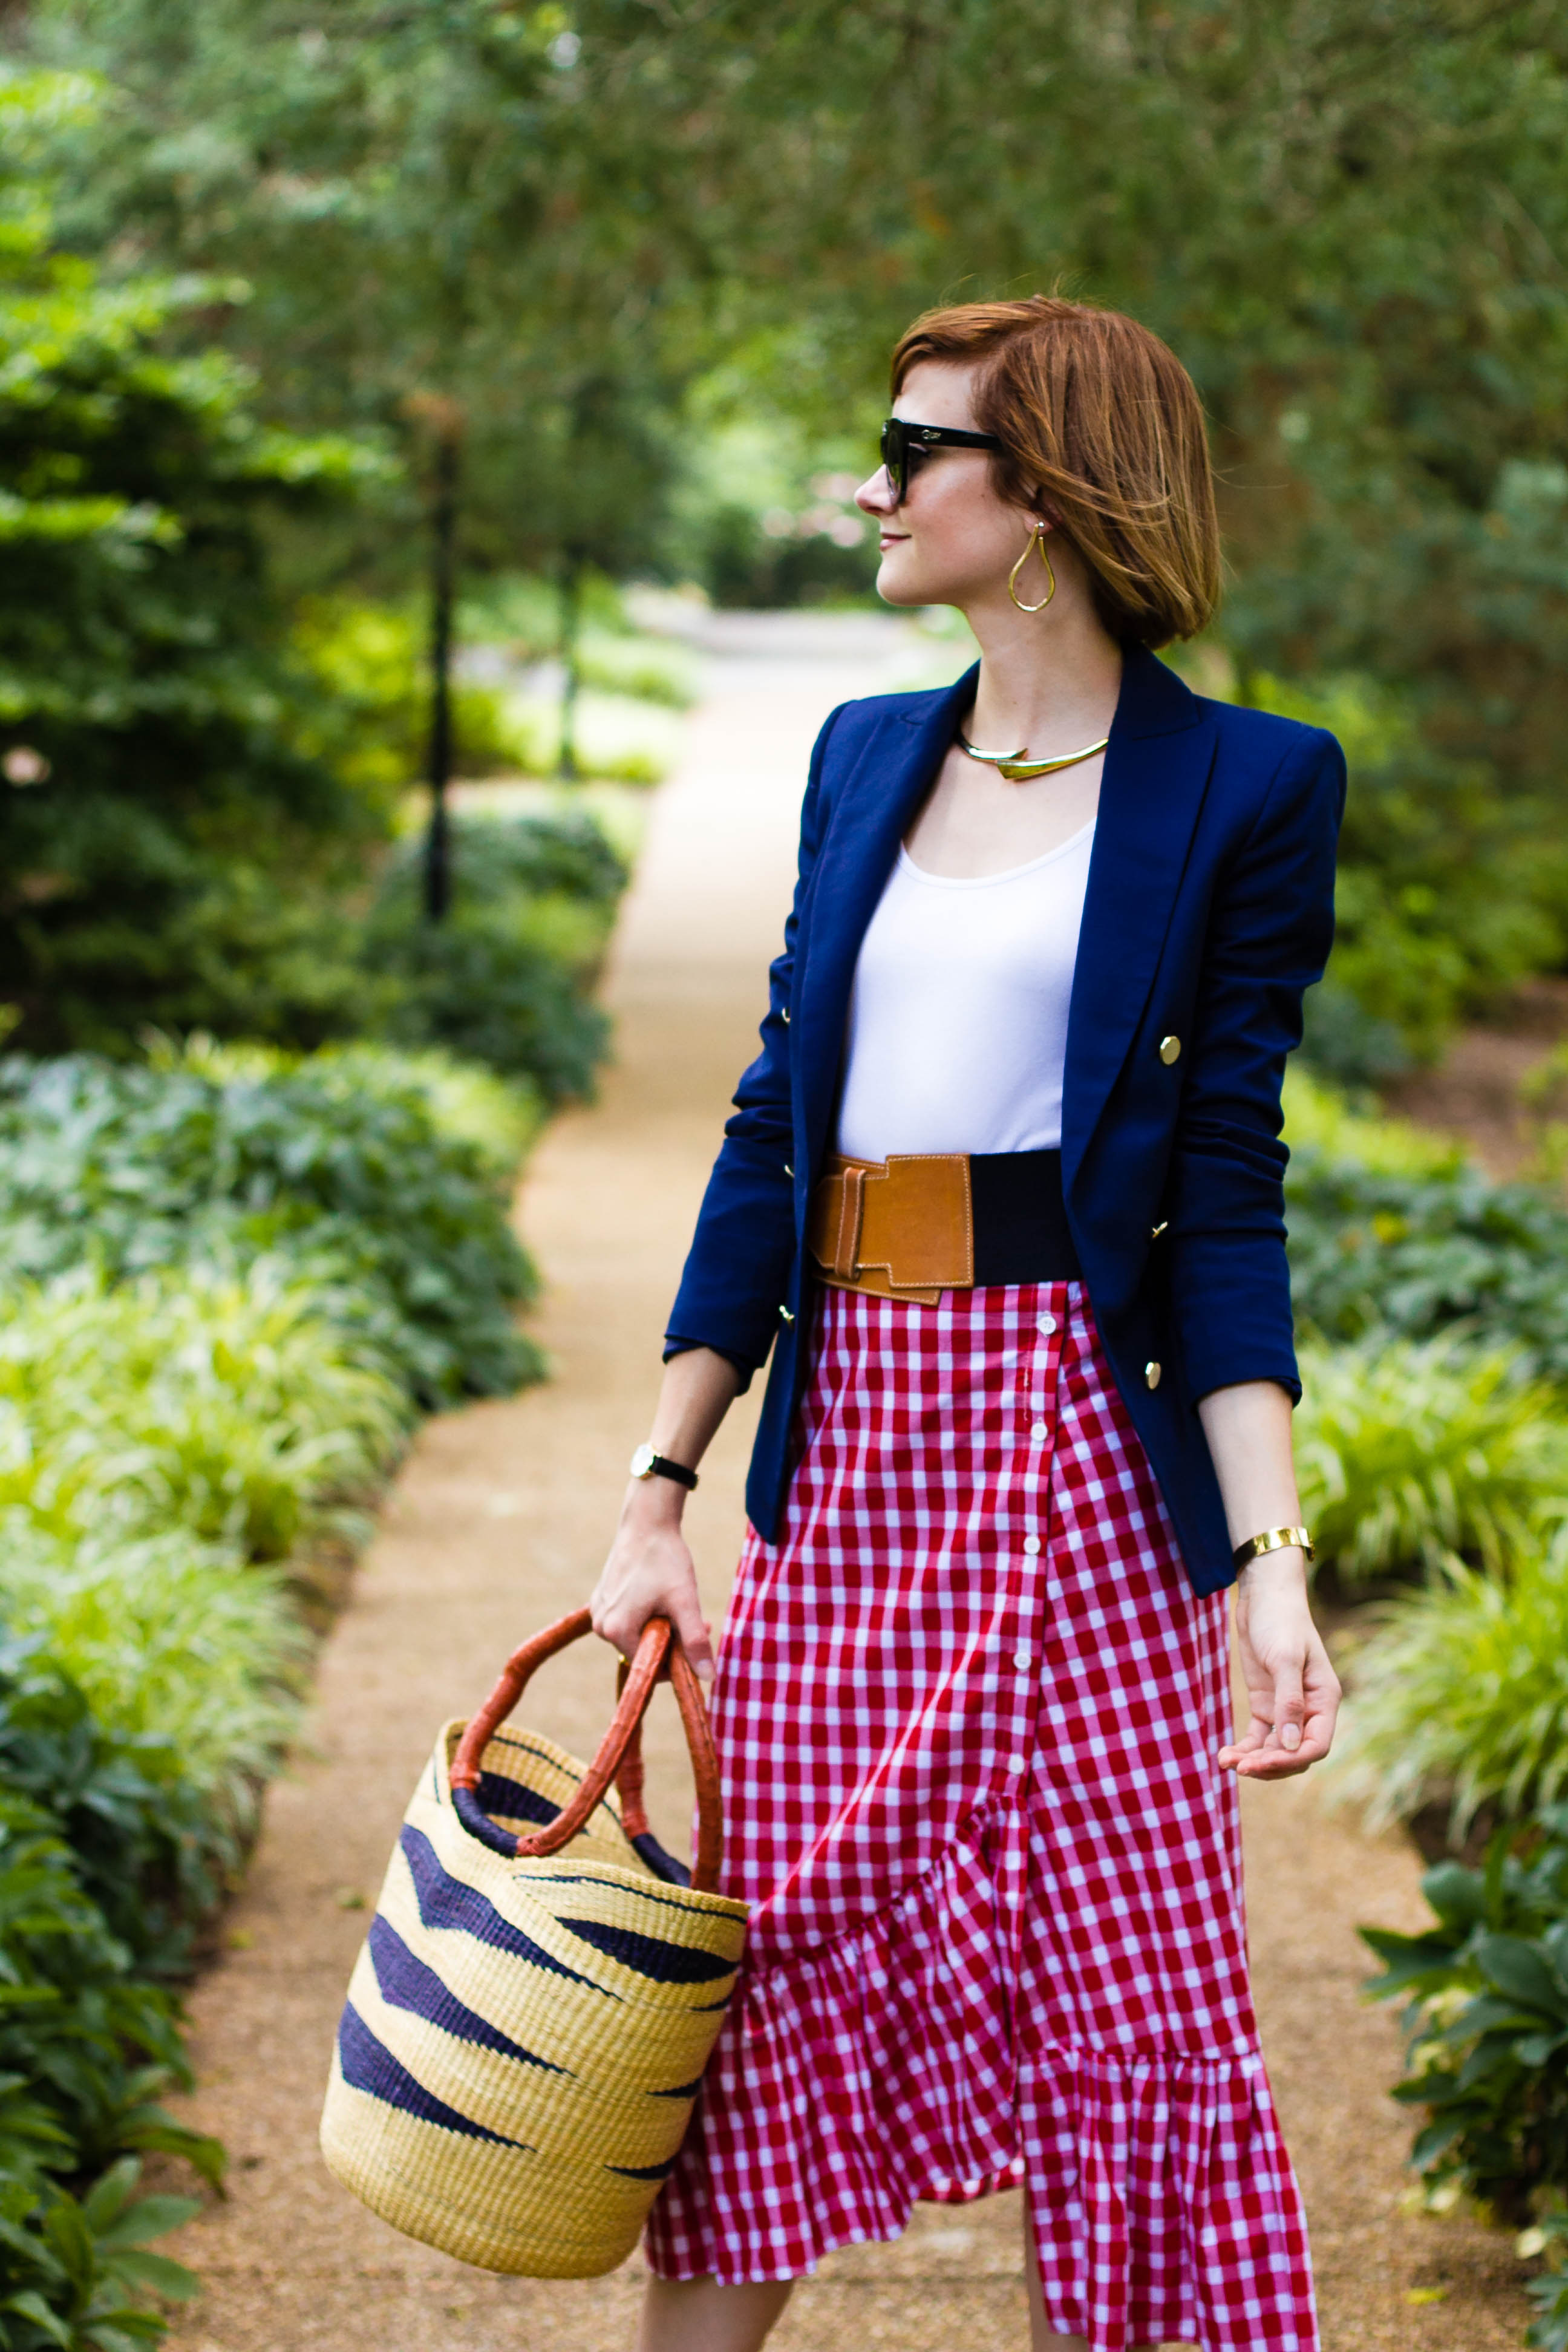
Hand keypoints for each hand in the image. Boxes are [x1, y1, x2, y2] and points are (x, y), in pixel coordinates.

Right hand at [589, 1481, 714, 1680]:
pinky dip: (650, 1615)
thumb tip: (708, 1677)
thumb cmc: (665, 1560)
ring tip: (681, 1603)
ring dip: (663, 1627)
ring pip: (639, 1635)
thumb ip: (694, 1642)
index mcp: (616, 1631)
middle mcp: (601, 1626)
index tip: (700, 1633)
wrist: (647, 1522)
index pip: (651, 1666)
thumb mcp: (685, 1602)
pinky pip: (629, 1620)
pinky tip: (662, 1594)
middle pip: (644, 1651)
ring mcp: (599, 1611)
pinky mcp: (602, 1599)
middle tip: (698, 1619)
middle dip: (673, 1640)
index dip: (680, 1656)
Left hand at [1218, 1552, 1339, 1778]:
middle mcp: (1308, 1709)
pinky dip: (1244, 1748)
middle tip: (1241, 1768)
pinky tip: (1225, 1756)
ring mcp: (1285, 1708)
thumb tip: (1290, 1745)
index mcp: (1323, 1700)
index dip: (1293, 1760)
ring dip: (1253, 1760)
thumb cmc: (1280, 1621)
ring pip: (1274, 1749)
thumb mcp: (1284, 1659)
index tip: (1264, 1763)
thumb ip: (1289, 1701)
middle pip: (1294, 1753)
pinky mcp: (1264, 1703)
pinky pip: (1257, 1736)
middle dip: (1270, 1765)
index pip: (1316, 1744)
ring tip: (1226, 1762)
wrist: (1263, 1596)